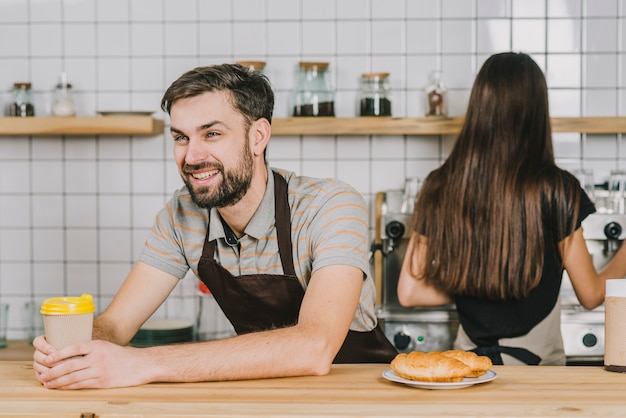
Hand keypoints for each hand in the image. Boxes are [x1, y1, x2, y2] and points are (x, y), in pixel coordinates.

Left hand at [32, 338, 150, 388]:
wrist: (141, 364)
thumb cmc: (122, 356)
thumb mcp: (106, 347)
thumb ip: (90, 350)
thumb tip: (68, 354)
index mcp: (97, 345)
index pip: (73, 347)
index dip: (58, 354)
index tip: (47, 359)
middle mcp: (98, 357)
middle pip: (69, 365)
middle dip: (53, 371)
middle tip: (42, 374)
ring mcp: (100, 370)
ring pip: (73, 377)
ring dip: (58, 381)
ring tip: (47, 383)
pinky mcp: (103, 382)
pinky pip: (82, 385)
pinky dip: (69, 387)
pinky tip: (61, 387)